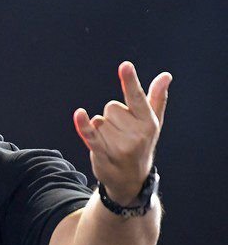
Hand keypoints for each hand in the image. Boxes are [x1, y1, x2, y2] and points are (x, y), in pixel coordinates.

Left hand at [73, 61, 171, 204]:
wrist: (130, 179)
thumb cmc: (142, 144)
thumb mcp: (152, 123)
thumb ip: (156, 98)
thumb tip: (165, 75)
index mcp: (148, 122)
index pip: (137, 98)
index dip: (130, 81)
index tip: (125, 65)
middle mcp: (136, 134)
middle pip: (111, 108)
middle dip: (112, 118)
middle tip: (121, 134)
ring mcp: (120, 146)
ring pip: (98, 121)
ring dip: (100, 130)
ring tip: (112, 144)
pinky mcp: (103, 154)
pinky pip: (90, 135)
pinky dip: (83, 125)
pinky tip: (79, 114)